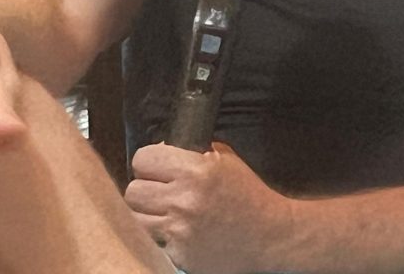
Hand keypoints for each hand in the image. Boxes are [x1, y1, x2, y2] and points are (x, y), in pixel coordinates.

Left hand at [126, 142, 294, 273]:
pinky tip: (177, 230)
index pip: (143, 160)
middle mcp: (183, 200)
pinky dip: (160, 235)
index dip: (149, 162)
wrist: (270, 235)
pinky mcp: (178, 254)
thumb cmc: (249, 194)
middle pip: (133, 191)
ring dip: (148, 213)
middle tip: (160, 191)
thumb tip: (163, 148)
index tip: (156, 167)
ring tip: (164, 212)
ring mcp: (179, 230)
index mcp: (196, 171)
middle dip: (145, 188)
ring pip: (135, 218)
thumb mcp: (227, 162)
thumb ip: (195, 152)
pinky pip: (152, 240)